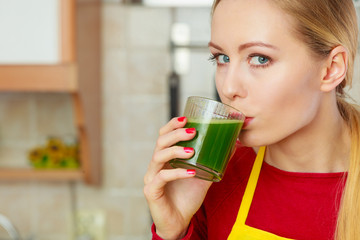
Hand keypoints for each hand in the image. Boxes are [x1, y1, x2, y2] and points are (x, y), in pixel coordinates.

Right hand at [144, 116, 211, 238]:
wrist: (180, 221)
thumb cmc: (188, 196)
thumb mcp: (204, 175)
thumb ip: (214, 161)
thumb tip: (233, 144)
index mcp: (166, 158)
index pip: (164, 135)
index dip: (172, 125)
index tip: (187, 118)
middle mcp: (156, 165)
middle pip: (160, 142)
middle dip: (176, 134)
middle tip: (193, 131)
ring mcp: (151, 177)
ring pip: (158, 157)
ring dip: (176, 150)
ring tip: (192, 151)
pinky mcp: (151, 191)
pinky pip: (162, 178)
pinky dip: (177, 173)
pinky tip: (191, 172)